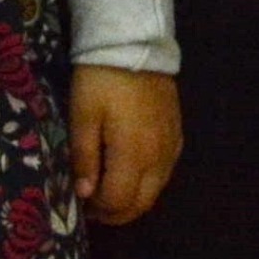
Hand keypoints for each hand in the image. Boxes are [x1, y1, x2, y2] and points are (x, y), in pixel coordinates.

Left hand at [71, 67, 182, 225]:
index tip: (80, 204)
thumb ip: (84, 157)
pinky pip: (166, 173)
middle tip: (93, 207)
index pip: (118, 201)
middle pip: (141, 204)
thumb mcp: (83, 116)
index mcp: (133, 154)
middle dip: (116, 213)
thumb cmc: (102, 80)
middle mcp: (158, 157)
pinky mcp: (177, 135)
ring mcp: (171, 147)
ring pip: (156, 192)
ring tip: (109, 192)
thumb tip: (84, 194)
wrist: (135, 44)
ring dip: (133, 200)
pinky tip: (132, 173)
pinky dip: (148, 183)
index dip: (97, 209)